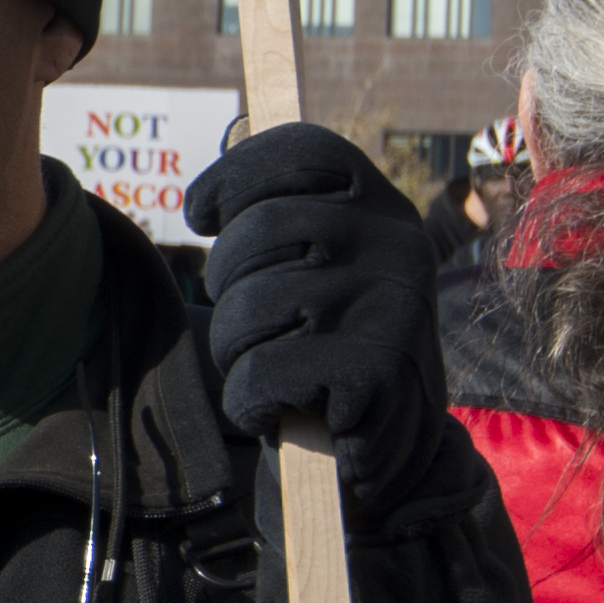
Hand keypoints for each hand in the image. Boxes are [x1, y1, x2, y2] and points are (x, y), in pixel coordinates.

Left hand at [183, 125, 443, 499]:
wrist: (403, 451)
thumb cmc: (339, 347)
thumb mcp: (329, 267)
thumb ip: (290, 215)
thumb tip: (224, 156)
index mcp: (385, 208)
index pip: (303, 151)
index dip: (235, 176)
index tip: (200, 215)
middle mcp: (396, 243)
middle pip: (252, 236)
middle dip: (226, 289)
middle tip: (255, 326)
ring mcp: (388, 305)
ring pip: (244, 310)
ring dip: (236, 353)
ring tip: (276, 371)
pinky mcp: (375, 370)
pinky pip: (257, 376)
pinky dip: (251, 404)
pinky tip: (284, 409)